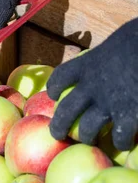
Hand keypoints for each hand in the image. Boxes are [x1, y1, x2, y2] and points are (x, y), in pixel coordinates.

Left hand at [47, 18, 137, 150]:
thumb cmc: (137, 39)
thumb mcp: (116, 42)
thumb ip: (107, 55)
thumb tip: (113, 54)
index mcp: (86, 64)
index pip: (61, 77)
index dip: (54, 87)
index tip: (53, 94)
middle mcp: (90, 85)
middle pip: (66, 109)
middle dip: (59, 125)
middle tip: (57, 134)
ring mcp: (107, 102)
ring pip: (87, 128)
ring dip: (87, 137)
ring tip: (89, 141)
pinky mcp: (127, 114)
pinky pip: (119, 135)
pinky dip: (120, 141)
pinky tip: (123, 143)